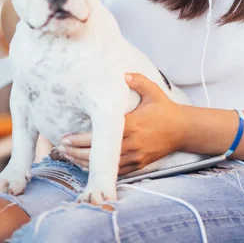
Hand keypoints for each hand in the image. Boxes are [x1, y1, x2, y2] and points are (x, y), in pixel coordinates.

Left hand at [56, 73, 183, 174]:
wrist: (183, 130)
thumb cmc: (165, 109)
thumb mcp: (153, 91)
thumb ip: (138, 81)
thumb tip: (123, 73)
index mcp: (132, 125)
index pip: (100, 136)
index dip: (80, 139)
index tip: (65, 137)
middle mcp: (132, 143)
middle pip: (98, 154)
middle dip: (76, 152)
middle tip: (60, 148)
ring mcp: (135, 157)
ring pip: (105, 165)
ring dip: (85, 163)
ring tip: (68, 157)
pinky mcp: (139, 165)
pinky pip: (115, 171)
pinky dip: (100, 169)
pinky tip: (87, 165)